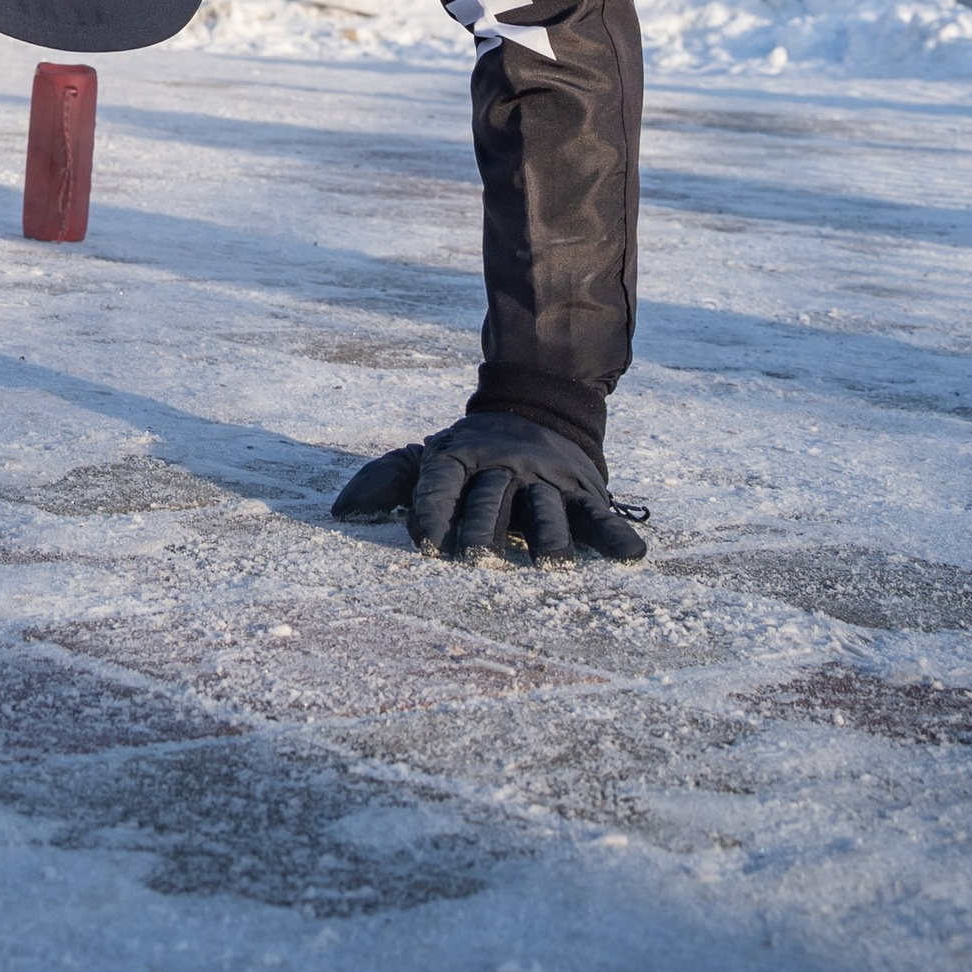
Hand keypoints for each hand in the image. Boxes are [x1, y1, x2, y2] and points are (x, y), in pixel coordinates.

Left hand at [331, 406, 646, 562]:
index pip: (441, 482)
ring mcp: (546, 479)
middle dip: (483, 527)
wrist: (538, 407)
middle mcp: (503, 466)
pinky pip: (600, 514)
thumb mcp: (431, 457)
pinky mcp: (583, 491)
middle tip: (475, 556)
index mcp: (461, 458)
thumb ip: (386, 480)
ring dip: (548, 536)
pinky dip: (616, 533)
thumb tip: (340, 512)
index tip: (423, 541)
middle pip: (491, 498)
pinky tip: (631, 553)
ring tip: (551, 563)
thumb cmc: (474, 453)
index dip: (430, 508)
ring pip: (546, 509)